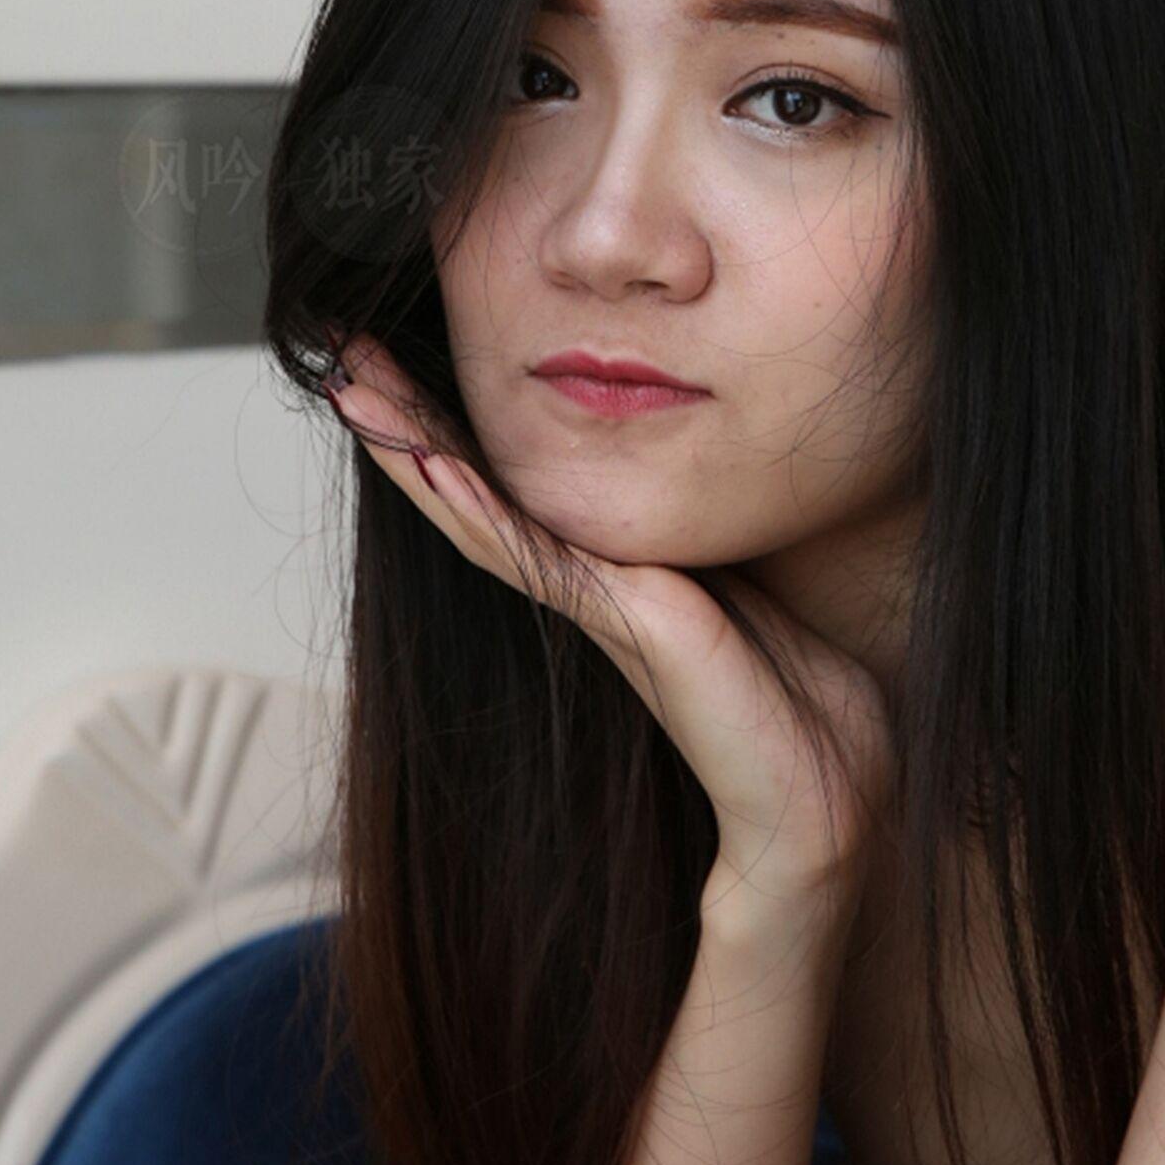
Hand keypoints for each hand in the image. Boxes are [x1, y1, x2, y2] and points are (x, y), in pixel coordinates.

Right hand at [325, 335, 895, 901]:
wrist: (824, 808)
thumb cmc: (802, 709)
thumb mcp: (754, 592)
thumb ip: (717, 549)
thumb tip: (731, 488)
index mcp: (616, 573)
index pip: (514, 485)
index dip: (454, 426)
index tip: (399, 360)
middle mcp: (592, 586)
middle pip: (475, 491)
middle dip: (408, 422)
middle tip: (341, 356)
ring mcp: (602, 605)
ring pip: (482, 515)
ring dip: (415, 450)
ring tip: (353, 389)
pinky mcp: (629, 623)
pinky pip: (534, 553)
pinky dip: (477, 507)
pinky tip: (433, 462)